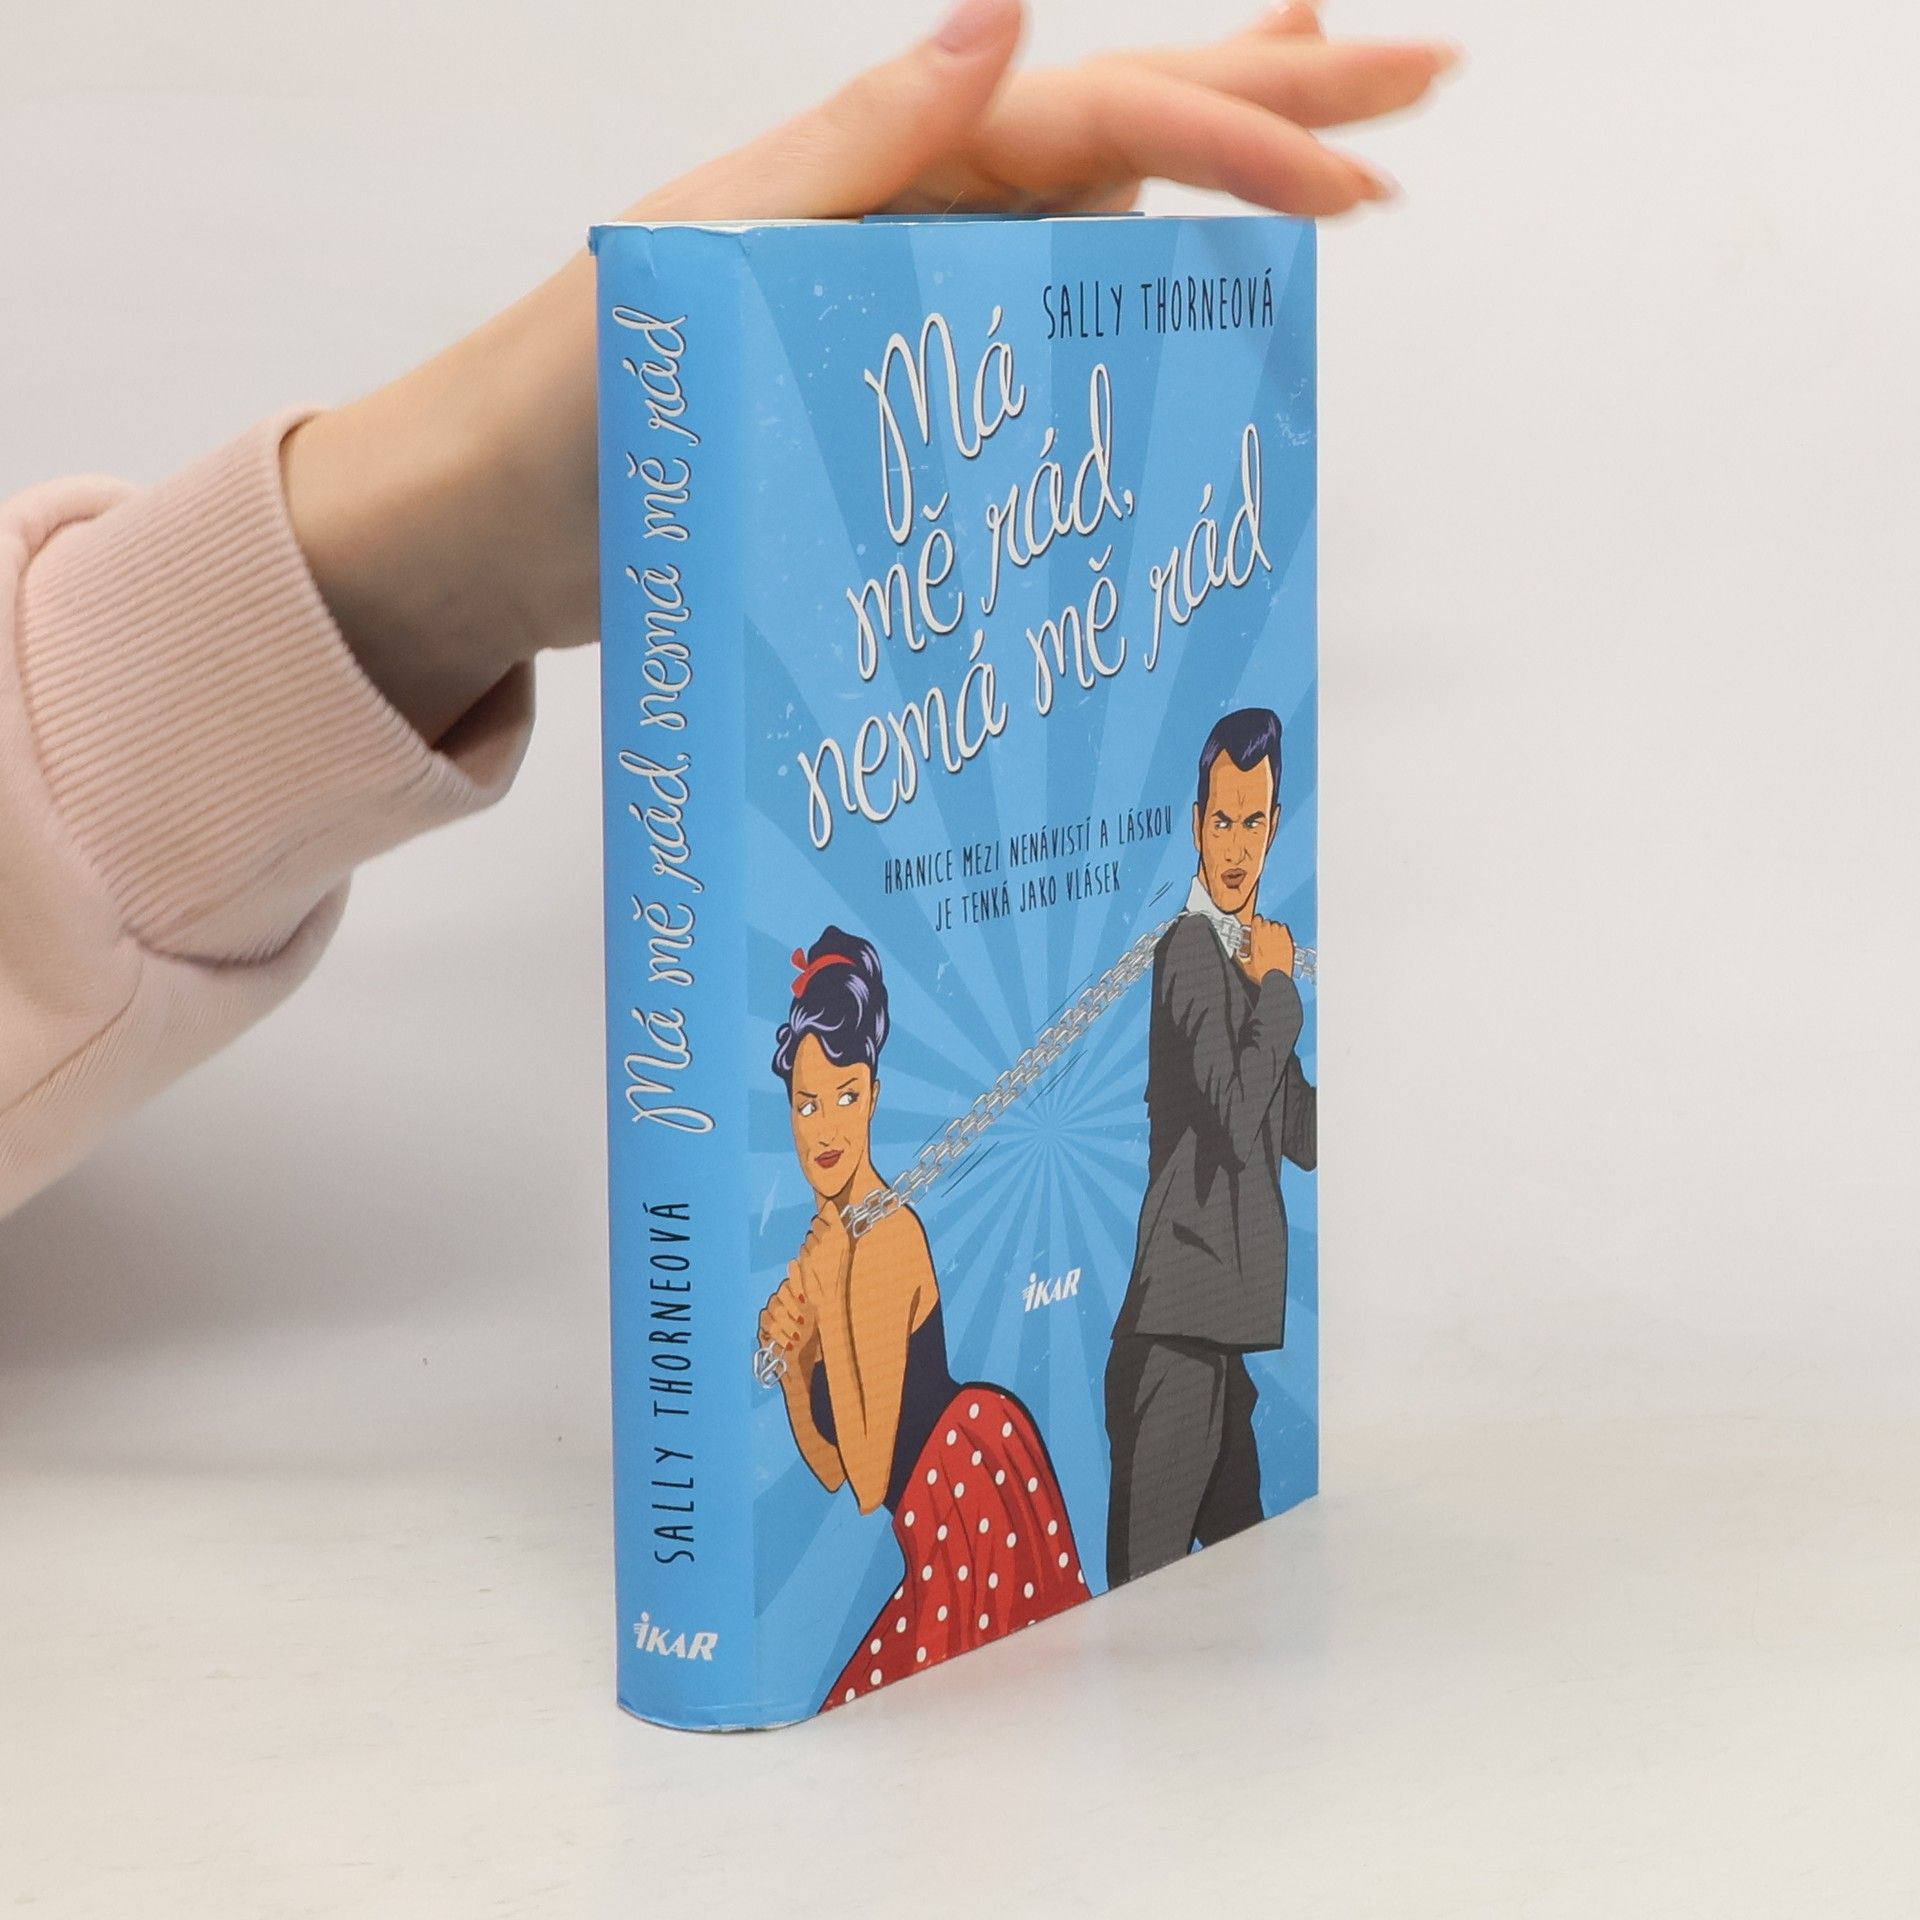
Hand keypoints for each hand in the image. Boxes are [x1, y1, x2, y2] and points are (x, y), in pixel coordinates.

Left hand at [281, 0, 1458, 740]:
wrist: (494, 530)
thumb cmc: (574, 397)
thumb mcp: (709, 255)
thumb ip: (864, 149)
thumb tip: (1012, 13)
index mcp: (888, 170)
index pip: (1100, 124)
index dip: (1238, 138)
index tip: (1359, 180)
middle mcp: (917, 222)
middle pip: (1131, 140)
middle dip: (1279, 107)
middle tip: (1419, 81)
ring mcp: (913, 307)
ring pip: (1100, 234)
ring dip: (1221, 196)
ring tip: (1334, 170)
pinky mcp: (896, 397)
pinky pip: (1039, 345)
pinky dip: (1126, 323)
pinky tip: (1186, 315)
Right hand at [758, 1267, 819, 1357]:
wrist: (804, 1362)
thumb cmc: (817, 1338)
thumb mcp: (823, 1319)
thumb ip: (819, 1297)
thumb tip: (816, 1270)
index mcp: (802, 1292)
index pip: (796, 1273)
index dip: (797, 1276)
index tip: (803, 1295)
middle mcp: (787, 1298)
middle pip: (783, 1291)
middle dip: (792, 1305)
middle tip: (802, 1320)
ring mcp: (774, 1311)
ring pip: (775, 1307)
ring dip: (786, 1322)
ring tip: (797, 1335)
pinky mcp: (765, 1326)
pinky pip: (767, 1322)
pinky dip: (778, 1333)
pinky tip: (788, 1343)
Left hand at [794, 1204, 853, 1309]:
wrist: (831, 1297)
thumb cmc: (839, 1273)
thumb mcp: (844, 1246)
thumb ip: (834, 1222)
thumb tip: (827, 1205)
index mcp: (841, 1232)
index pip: (823, 1215)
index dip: (825, 1224)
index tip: (829, 1234)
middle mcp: (828, 1237)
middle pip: (814, 1227)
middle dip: (818, 1237)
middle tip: (826, 1253)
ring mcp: (815, 1247)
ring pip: (807, 1240)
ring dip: (811, 1249)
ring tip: (821, 1263)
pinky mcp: (805, 1258)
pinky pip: (801, 1252)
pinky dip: (805, 1259)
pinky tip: (813, 1269)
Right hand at [1244, 917, 1295, 982]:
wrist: (1276, 979)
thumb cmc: (1263, 973)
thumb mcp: (1247, 967)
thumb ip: (1242, 958)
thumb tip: (1237, 956)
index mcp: (1257, 940)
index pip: (1256, 921)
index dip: (1256, 922)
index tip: (1256, 924)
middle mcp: (1268, 936)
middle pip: (1266, 922)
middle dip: (1264, 926)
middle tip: (1263, 932)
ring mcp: (1279, 939)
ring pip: (1276, 924)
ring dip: (1273, 928)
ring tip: (1272, 935)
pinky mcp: (1288, 942)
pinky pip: (1285, 929)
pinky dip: (1282, 931)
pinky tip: (1281, 936)